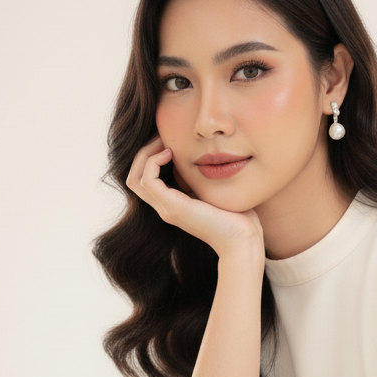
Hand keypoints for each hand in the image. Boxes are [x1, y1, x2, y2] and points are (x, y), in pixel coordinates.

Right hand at [126, 136, 263, 258]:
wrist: (242, 239)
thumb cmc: (237, 216)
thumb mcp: (214, 190)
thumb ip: (203, 177)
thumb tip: (202, 156)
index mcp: (173, 205)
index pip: (145, 180)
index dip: (151, 157)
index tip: (169, 141)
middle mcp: (165, 208)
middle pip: (133, 178)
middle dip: (144, 153)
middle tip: (162, 137)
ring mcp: (166, 209)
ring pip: (134, 178)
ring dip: (146, 154)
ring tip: (165, 143)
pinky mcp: (172, 207)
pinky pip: (147, 180)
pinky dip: (153, 162)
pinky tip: (170, 153)